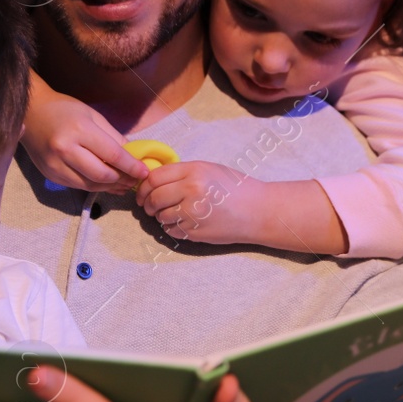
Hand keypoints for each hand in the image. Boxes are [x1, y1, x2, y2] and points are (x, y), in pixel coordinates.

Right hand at [23, 79, 149, 193]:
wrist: (31, 113)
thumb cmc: (65, 110)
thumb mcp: (93, 116)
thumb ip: (113, 137)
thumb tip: (133, 157)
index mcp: (79, 130)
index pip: (112, 155)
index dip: (131, 167)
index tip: (144, 172)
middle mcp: (65, 150)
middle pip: (102, 175)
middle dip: (122, 180)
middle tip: (135, 180)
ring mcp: (55, 165)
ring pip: (90, 185)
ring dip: (110, 187)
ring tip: (124, 184)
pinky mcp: (50, 175)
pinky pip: (78, 186)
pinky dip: (95, 186)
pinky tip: (106, 184)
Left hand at [135, 160, 261, 243]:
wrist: (259, 210)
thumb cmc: (235, 188)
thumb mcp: (208, 170)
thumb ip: (181, 173)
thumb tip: (151, 181)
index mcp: (194, 171)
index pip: (154, 178)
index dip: (144, 186)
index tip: (143, 192)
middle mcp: (191, 191)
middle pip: (153, 198)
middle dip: (148, 203)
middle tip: (150, 206)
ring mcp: (193, 213)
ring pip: (160, 217)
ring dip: (162, 216)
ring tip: (175, 212)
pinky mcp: (196, 232)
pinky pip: (171, 230)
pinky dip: (173, 228)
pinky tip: (186, 222)